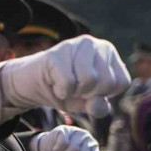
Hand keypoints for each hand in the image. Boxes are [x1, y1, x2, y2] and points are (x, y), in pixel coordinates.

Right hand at [0, 35, 129, 117]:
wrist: (30, 84)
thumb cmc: (63, 90)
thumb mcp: (85, 102)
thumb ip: (98, 106)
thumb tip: (97, 105)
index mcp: (108, 53)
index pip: (121, 82)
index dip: (104, 95)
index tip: (88, 91)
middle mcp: (95, 44)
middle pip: (106, 82)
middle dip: (89, 94)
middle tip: (74, 88)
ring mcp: (75, 45)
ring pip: (89, 81)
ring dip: (74, 92)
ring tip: (65, 85)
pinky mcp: (56, 53)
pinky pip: (68, 83)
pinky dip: (61, 92)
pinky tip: (54, 84)